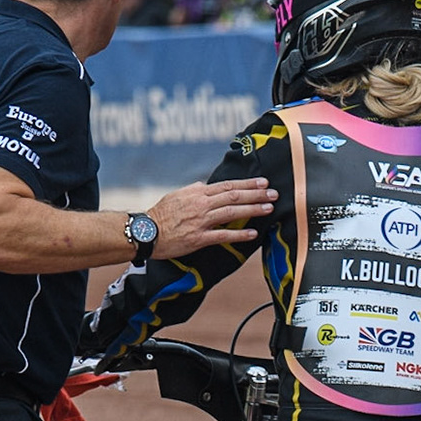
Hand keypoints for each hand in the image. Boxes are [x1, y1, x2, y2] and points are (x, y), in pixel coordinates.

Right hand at [145, 178, 275, 258]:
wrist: (146, 232)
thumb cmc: (160, 214)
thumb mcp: (176, 195)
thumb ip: (193, 189)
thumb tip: (205, 184)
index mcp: (198, 192)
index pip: (228, 185)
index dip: (247, 183)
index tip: (263, 182)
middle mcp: (202, 204)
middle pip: (234, 196)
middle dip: (256, 194)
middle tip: (274, 193)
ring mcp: (201, 221)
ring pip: (232, 212)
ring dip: (252, 209)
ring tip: (269, 208)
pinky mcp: (199, 238)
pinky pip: (223, 235)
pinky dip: (239, 234)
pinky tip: (253, 233)